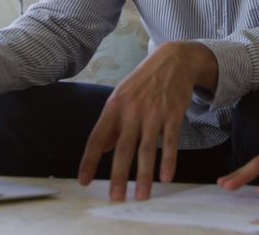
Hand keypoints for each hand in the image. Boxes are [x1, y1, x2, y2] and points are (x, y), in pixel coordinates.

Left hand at [78, 41, 214, 200]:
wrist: (173, 60)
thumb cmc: (144, 81)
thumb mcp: (122, 96)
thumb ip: (113, 123)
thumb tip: (105, 148)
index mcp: (114, 106)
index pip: (97, 137)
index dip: (89, 160)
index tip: (84, 180)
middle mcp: (132, 111)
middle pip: (122, 149)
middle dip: (118, 176)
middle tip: (115, 198)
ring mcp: (153, 113)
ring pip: (146, 150)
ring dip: (144, 176)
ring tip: (142, 196)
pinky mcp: (173, 115)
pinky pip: (170, 143)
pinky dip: (168, 161)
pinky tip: (165, 178)